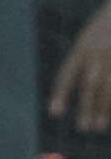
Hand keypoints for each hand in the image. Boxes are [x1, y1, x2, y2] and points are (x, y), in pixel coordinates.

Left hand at [53, 0, 110, 133]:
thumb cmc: (102, 29)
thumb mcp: (88, 39)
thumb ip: (83, 62)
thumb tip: (79, 90)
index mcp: (81, 47)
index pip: (67, 72)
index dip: (60, 93)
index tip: (54, 113)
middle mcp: (96, 53)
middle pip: (90, 83)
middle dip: (86, 106)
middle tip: (83, 128)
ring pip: (108, 87)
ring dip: (105, 109)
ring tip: (100, 127)